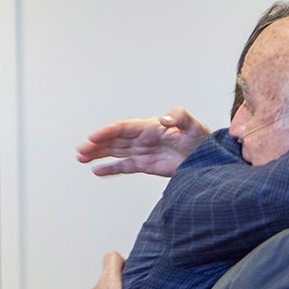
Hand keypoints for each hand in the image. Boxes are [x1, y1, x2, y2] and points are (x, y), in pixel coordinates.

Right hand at [77, 107, 211, 176]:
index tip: (93, 137)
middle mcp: (142, 138)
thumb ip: (178, 117)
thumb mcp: (191, 123)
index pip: (123, 128)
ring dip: (98, 154)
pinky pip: (124, 166)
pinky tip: (97, 170)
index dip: (107, 132)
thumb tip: (163, 119)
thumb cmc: (200, 137)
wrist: (207, 156)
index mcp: (149, 126)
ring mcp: (142, 151)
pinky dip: (111, 168)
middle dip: (97, 145)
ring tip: (82, 158)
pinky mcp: (146, 164)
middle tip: (81, 151)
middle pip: (114, 140)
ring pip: (115, 152)